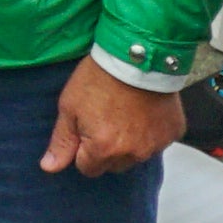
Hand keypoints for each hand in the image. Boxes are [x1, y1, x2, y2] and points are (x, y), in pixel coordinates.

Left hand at [43, 60, 186, 175]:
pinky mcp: (172, 132)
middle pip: (113, 165)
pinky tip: (144, 110)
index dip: (83, 149)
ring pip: (136, 155)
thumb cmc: (99, 77)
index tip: (87, 126)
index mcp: (103, 150)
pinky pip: (157, 142)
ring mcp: (155, 144)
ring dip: (130, 142)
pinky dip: (150, 131)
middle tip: (106, 117)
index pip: (88, 168)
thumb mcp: (70, 107)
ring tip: (125, 112)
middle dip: (107, 149)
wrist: (137, 54)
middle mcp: (132, 153)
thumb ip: (62, 142)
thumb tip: (49, 168)